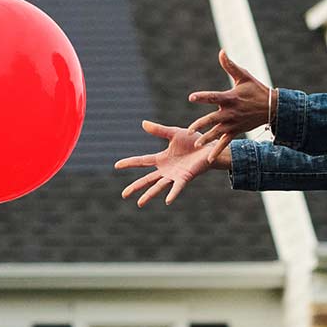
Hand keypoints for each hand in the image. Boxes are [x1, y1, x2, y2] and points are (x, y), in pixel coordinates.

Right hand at [113, 120, 228, 206]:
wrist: (210, 147)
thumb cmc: (193, 141)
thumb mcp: (174, 133)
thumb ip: (159, 130)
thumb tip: (143, 123)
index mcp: (161, 159)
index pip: (142, 161)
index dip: (129, 163)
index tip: (116, 165)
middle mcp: (166, 170)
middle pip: (147, 179)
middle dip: (135, 187)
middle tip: (124, 195)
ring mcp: (175, 175)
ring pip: (159, 186)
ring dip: (149, 194)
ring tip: (139, 203)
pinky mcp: (185, 177)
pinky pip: (177, 187)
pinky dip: (172, 193)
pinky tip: (167, 200)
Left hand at [187, 49, 270, 162]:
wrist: (272, 107)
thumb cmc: (256, 89)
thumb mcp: (243, 76)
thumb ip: (230, 65)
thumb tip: (221, 51)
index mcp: (230, 98)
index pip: (213, 97)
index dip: (203, 97)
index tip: (191, 98)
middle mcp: (230, 112)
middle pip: (213, 119)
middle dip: (201, 125)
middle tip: (190, 130)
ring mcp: (233, 123)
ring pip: (218, 133)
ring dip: (207, 139)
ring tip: (196, 144)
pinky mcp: (236, 131)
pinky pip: (226, 143)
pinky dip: (218, 151)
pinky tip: (208, 160)